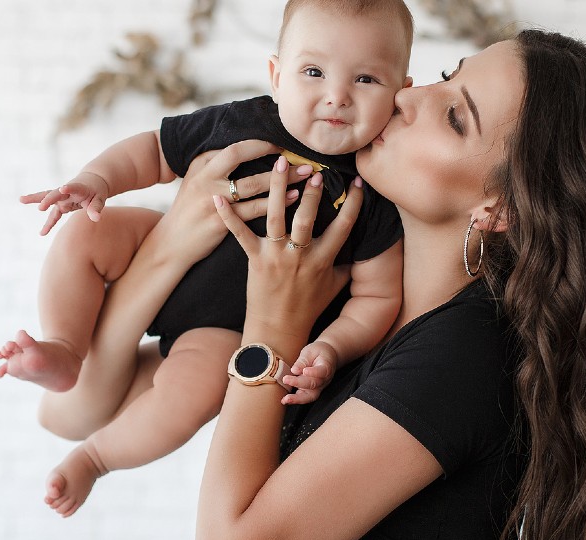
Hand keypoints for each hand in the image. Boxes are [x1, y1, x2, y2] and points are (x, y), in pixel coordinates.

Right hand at [20, 172, 110, 235]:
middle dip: (48, 200)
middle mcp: (67, 191)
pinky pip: (53, 214)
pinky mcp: (61, 204)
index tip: (63, 188)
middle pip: (55, 193)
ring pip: (47, 198)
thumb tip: (96, 219)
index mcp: (78, 188)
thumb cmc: (96, 190)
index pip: (73, 187)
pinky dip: (49, 223)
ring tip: (21, 200)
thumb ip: (96, 208)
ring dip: (35, 199)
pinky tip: (42, 233)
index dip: (68, 188)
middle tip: (41, 208)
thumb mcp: (100, 198)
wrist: (92, 182)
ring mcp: (62, 197)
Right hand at [148, 140, 312, 267]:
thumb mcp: (197, 181)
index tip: (282, 143)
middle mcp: (205, 177)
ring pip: (254, 183)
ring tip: (305, 174)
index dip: (261, 143)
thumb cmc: (190, 211)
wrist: (172, 243)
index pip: (235, 146)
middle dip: (272, 153)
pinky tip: (295, 197)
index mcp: (201, 163)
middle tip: (297, 154)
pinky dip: (278, 202)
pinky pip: (256, 209)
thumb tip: (249, 150)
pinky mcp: (221, 220)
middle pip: (242, 157)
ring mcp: (212, 198)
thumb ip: (217, 166)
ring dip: (282, 179)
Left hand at [214, 155, 363, 341]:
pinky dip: (228, 216)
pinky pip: (240, 234)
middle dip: (312, 192)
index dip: (353, 204)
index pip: (344, 226)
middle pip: (307, 217)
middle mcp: (300, 256)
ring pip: (276, 216)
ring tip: (279, 163)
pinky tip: (218, 197)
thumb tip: (367, 248)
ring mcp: (276, 257)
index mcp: (323, 260)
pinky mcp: (255, 260)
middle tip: (314, 169)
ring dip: (276, 188)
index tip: (358, 183)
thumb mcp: (335, 286)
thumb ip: (349, 264)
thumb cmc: (308, 307)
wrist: (279, 330)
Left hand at [281, 340, 337, 404]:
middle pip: (313, 384)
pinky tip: (285, 400)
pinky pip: (305, 397)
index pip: (322, 371)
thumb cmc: (318, 352)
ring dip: (297, 398)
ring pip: (310, 396)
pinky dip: (296, 400)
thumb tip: (294, 370)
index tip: (304, 371)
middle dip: (299, 383)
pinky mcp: (312, 390)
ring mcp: (319, 387)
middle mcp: (324, 379)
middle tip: (286, 379)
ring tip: (285, 400)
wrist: (327, 356)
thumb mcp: (310, 351)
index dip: (314, 372)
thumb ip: (303, 361)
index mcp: (326, 367)